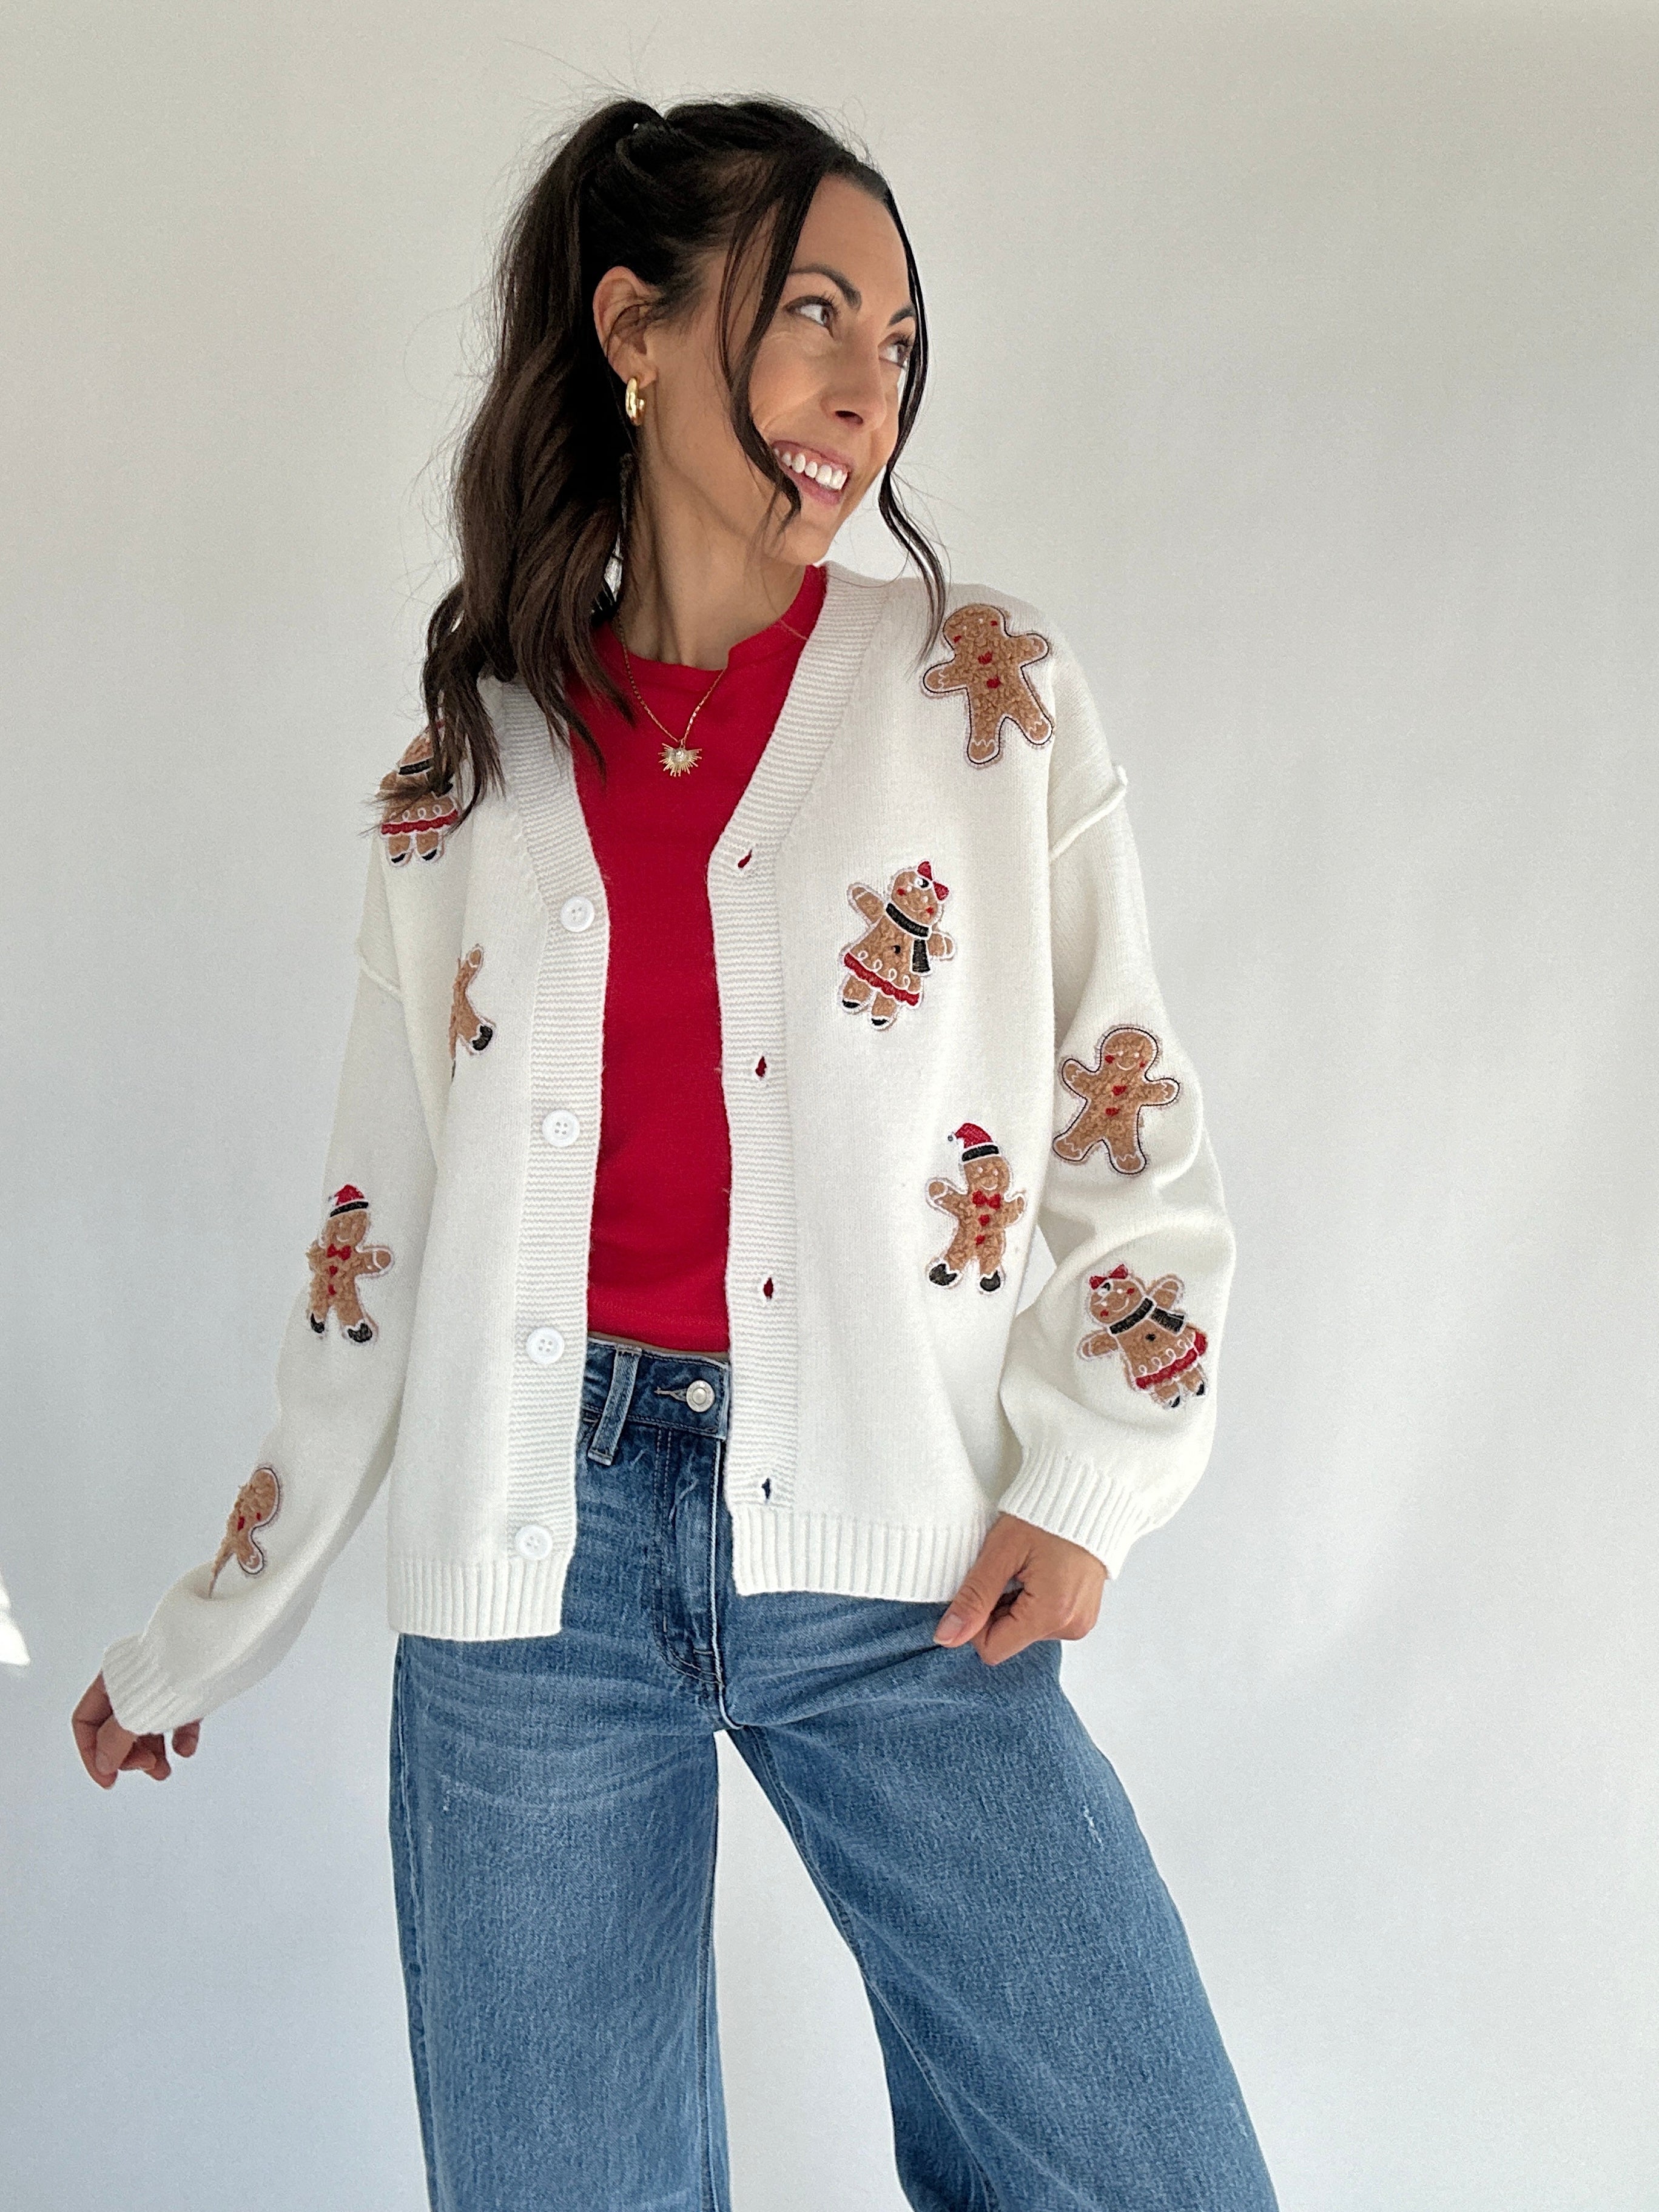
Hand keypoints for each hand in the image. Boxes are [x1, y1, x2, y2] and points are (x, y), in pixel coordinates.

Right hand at [72, 1672, 201, 1788]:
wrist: (229, 1641)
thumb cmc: (180, 1664)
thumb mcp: (137, 1709)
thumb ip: (114, 1740)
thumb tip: (103, 1764)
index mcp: (112, 1681)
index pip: (86, 1721)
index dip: (91, 1754)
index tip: (109, 1780)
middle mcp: (134, 1684)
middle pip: (116, 1730)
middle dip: (128, 1756)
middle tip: (147, 1766)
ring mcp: (163, 1688)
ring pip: (147, 1730)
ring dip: (152, 1755)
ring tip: (164, 1771)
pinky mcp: (191, 1691)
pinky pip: (179, 1722)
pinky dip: (180, 1739)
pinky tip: (186, 1749)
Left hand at [933, 1512, 1107, 1664]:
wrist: (1086, 1494)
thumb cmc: (1045, 1515)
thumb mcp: (1000, 1553)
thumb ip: (973, 1598)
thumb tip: (947, 1636)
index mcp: (1051, 1614)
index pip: (992, 1648)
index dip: (977, 1620)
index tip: (984, 1585)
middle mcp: (1071, 1626)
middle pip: (1009, 1639)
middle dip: (998, 1608)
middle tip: (1008, 1569)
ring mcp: (1081, 1621)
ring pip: (1025, 1630)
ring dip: (1015, 1603)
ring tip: (1026, 1567)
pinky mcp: (1084, 1614)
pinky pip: (1045, 1620)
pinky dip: (1033, 1601)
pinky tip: (1039, 1572)